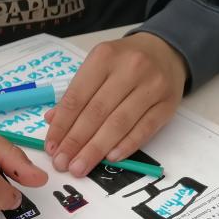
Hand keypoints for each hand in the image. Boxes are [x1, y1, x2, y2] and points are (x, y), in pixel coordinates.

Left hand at [44, 32, 187, 176]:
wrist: (165, 51)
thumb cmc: (124, 63)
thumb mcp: (97, 68)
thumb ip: (75, 94)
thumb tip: (51, 121)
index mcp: (104, 57)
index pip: (77, 97)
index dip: (62, 126)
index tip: (51, 148)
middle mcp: (129, 69)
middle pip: (96, 113)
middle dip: (75, 142)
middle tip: (62, 163)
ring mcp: (152, 86)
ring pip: (119, 123)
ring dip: (96, 149)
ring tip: (80, 167)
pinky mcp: (168, 104)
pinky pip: (145, 129)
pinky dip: (126, 146)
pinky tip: (110, 159)